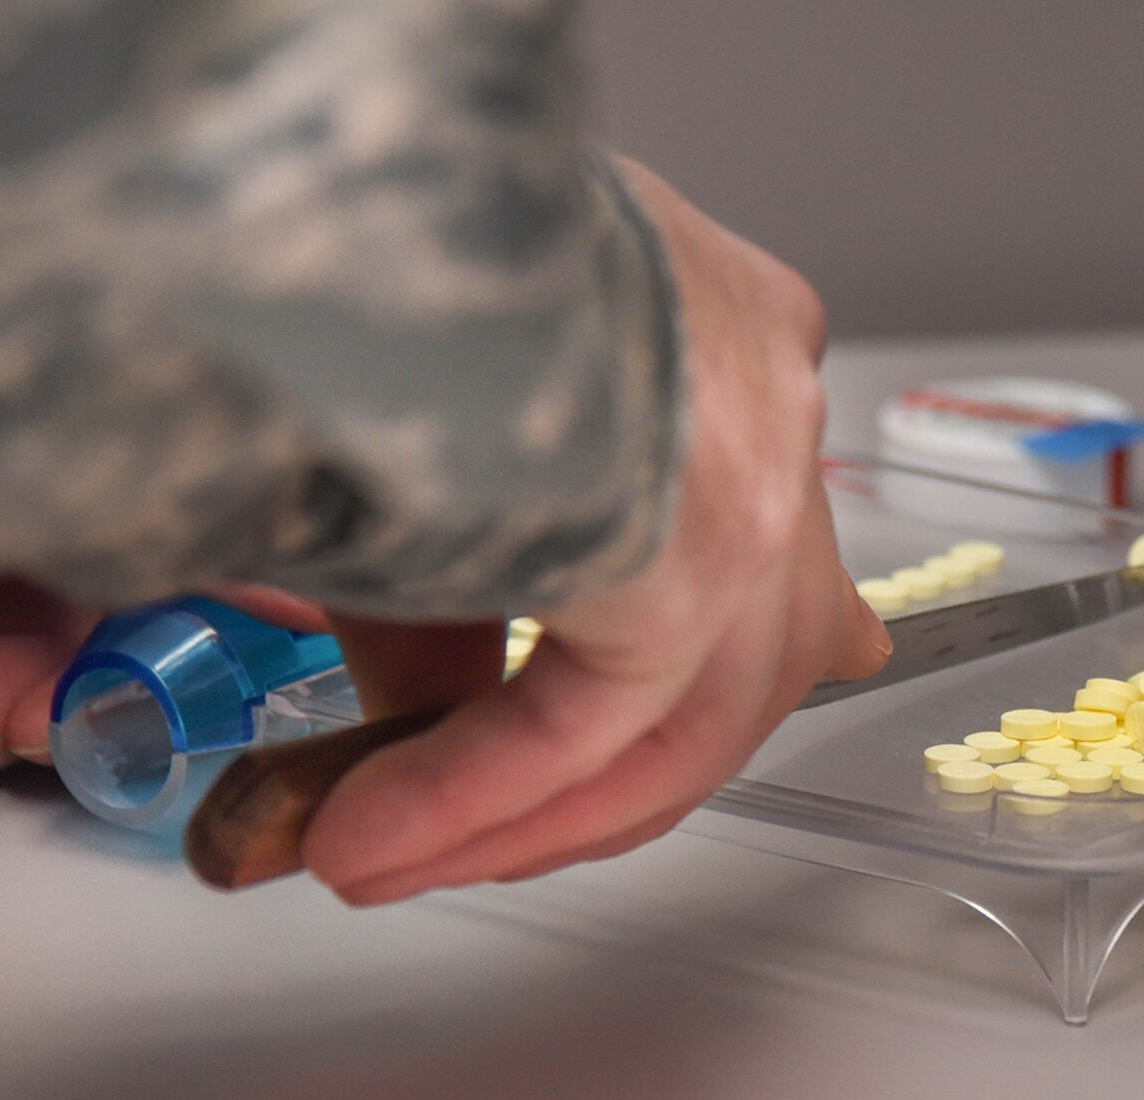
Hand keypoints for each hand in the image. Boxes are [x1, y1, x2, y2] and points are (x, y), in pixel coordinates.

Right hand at [297, 160, 891, 903]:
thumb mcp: (442, 435)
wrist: (375, 196)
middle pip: (749, 663)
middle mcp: (768, 410)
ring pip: (690, 720)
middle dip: (613, 781)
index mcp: (729, 340)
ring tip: (399, 860)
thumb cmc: (391, 262)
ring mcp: (754, 483)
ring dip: (530, 816)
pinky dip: (477, 796)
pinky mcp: (700, 558)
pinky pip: (594, 726)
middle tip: (500, 843)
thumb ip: (462, 587)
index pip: (761, 545)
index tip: (631, 746)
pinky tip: (380, 841)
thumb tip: (428, 713)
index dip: (705, 669)